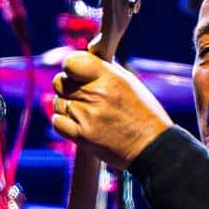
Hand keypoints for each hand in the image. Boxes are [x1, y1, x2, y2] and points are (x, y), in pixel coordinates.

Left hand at [49, 53, 172, 168]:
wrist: (151, 146)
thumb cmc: (143, 112)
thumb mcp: (128, 82)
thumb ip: (104, 70)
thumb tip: (83, 61)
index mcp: (109, 77)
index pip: (71, 62)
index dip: (70, 66)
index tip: (75, 72)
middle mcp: (96, 95)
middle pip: (60, 82)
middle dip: (68, 86)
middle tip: (81, 94)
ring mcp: (87, 116)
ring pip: (58, 102)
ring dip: (66, 104)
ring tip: (83, 110)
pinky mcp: (82, 136)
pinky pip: (57, 122)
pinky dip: (63, 121)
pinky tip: (77, 122)